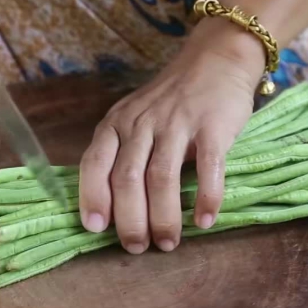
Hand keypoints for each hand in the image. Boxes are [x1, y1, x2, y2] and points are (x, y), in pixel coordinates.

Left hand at [79, 18, 264, 253]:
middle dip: (130, 219)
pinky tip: (204, 221)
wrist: (215, 60)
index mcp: (116, 124)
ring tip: (168, 243)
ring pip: (162, 177)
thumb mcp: (134, 119)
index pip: (94, 163)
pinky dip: (207, 197)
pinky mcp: (212, 126)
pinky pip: (208, 167)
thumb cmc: (170, 100)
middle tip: (137, 247)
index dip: (92, 197)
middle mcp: (141, 124)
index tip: (95, 229)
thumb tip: (112, 209)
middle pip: (128, 178)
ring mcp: (177, 123)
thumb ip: (121, 153)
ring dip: (163, 217)